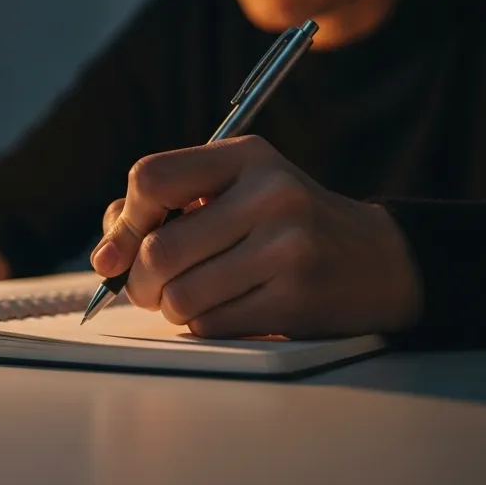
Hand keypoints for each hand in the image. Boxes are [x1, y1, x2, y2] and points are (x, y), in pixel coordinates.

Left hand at [91, 136, 421, 339]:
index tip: (120, 249)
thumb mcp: (237, 192)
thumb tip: (105, 256)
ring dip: (171, 309)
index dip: (124, 220)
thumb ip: (166, 208)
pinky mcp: (296, 299)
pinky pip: (210, 325)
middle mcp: (270, 194)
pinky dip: (202, 327)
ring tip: (192, 299)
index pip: (151, 178)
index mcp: (248, 157)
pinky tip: (227, 312)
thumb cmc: (288, 227)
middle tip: (150, 289)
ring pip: (179, 295)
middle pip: (159, 249)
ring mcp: (287, 247)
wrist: (379, 262)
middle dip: (140, 282)